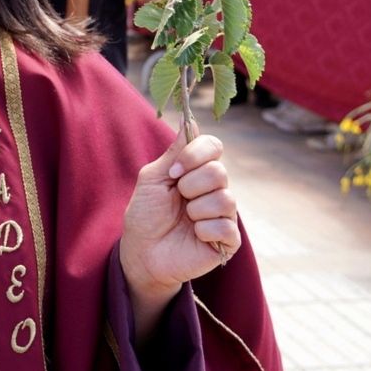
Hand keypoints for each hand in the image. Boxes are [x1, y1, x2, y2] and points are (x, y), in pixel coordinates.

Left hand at [120, 133, 239, 304]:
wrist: (142, 252)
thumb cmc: (145, 214)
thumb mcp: (154, 178)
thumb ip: (174, 152)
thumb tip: (189, 118)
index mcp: (198, 170)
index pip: (213, 146)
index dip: (195, 155)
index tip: (174, 171)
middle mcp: (215, 188)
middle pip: (218, 172)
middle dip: (190, 186)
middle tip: (178, 199)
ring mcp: (224, 214)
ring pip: (225, 199)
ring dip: (195, 210)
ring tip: (185, 219)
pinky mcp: (229, 240)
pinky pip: (225, 226)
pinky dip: (203, 230)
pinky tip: (195, 235)